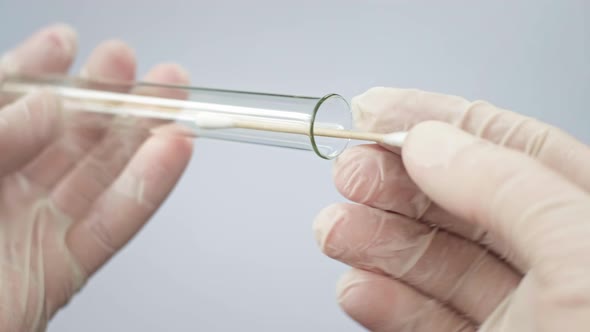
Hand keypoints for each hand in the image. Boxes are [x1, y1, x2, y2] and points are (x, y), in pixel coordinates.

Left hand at [0, 24, 192, 330]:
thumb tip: (47, 107)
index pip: (6, 109)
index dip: (37, 72)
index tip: (66, 42)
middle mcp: (2, 194)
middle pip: (65, 138)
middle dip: (105, 97)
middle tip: (138, 66)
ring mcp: (34, 232)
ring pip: (100, 175)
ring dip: (142, 134)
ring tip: (172, 96)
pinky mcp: (62, 272)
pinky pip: (113, 224)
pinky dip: (149, 187)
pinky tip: (173, 150)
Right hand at [314, 88, 589, 330]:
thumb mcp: (580, 255)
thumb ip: (507, 188)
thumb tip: (429, 142)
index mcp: (589, 216)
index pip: (511, 148)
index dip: (440, 120)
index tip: (378, 110)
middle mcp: (557, 258)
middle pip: (462, 203)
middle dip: (395, 184)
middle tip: (349, 173)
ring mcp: (522, 310)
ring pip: (437, 262)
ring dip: (376, 242)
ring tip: (334, 230)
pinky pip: (427, 319)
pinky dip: (385, 303)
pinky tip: (358, 286)